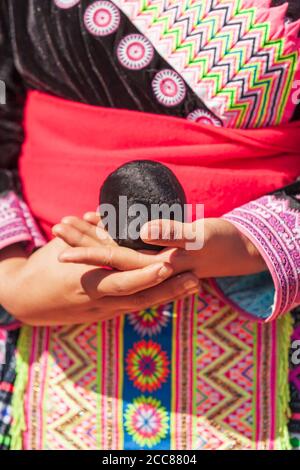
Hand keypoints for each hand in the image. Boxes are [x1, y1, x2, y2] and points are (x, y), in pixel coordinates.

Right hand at [0, 237, 198, 325]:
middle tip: (195, 280)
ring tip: (194, 287)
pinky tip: (173, 294)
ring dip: (168, 297)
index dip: (145, 275)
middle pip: (138, 299)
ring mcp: (101, 312)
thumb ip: (90, 237)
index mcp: (85, 282)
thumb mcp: (64, 247)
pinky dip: (153, 300)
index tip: (167, 265)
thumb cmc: (41, 267)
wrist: (24, 301)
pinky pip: (132, 308)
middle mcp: (97, 301)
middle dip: (168, 291)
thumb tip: (113, 220)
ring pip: (140, 306)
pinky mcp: (103, 316)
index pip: (121, 281)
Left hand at [53, 213, 265, 277]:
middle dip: (83, 243)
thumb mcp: (201, 237)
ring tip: (67, 223)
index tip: (62, 250)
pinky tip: (97, 221)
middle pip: (108, 257)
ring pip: (115, 250)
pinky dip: (111, 232)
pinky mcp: (157, 251)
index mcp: (154, 267)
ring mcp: (151, 259)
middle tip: (57, 228)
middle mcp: (148, 266)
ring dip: (92, 238)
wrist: (239, 250)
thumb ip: (174, 234)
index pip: (115, 262)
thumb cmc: (223, 242)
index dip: (88, 255)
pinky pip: (128, 244)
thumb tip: (143, 230)